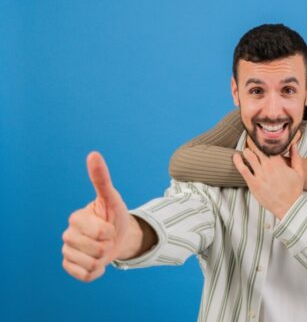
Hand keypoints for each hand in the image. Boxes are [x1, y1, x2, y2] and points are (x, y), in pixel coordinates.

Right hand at [61, 152, 132, 281]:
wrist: (116, 235)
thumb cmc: (113, 215)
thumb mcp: (112, 198)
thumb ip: (102, 178)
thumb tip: (93, 154)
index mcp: (76, 218)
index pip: (99, 233)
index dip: (110, 232)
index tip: (109, 226)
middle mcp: (68, 235)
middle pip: (95, 251)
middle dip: (107, 247)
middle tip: (107, 239)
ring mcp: (67, 251)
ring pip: (90, 264)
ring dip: (103, 260)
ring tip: (102, 250)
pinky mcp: (69, 266)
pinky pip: (84, 276)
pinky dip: (96, 273)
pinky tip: (98, 263)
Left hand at [233, 144, 303, 219]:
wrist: (289, 207)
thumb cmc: (294, 190)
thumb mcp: (299, 172)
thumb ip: (296, 157)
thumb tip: (293, 144)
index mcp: (279, 163)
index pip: (269, 145)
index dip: (264, 140)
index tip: (261, 136)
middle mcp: (268, 167)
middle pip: (257, 148)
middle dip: (253, 142)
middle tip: (251, 140)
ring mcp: (260, 175)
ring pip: (249, 156)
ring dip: (246, 150)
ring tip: (245, 149)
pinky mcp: (253, 184)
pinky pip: (243, 169)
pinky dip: (238, 161)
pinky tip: (236, 156)